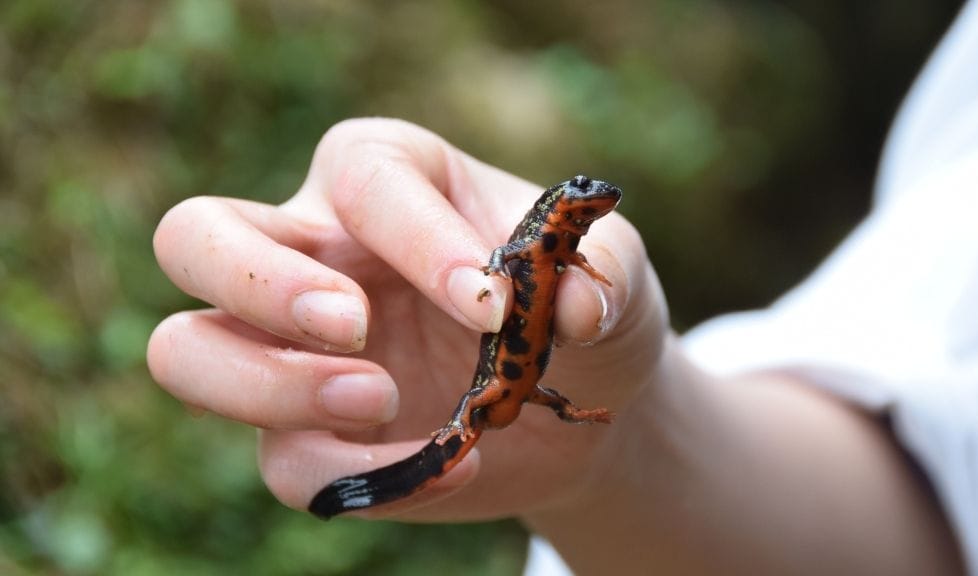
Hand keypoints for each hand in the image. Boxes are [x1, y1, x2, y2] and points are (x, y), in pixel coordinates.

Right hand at [147, 118, 666, 520]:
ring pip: (186, 352)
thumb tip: (568, 308)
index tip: (493, 305)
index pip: (361, 179)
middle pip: (195, 237)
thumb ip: (600, 274)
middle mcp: (314, 251)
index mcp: (385, 177)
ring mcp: (293, 348)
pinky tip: (451, 468)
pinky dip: (355, 472)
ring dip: (269, 386)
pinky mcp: (304, 431)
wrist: (578, 396)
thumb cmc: (578, 306)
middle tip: (353, 327)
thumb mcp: (614, 275)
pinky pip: (282, 458)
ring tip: (381, 400)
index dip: (417, 238)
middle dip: (261, 284)